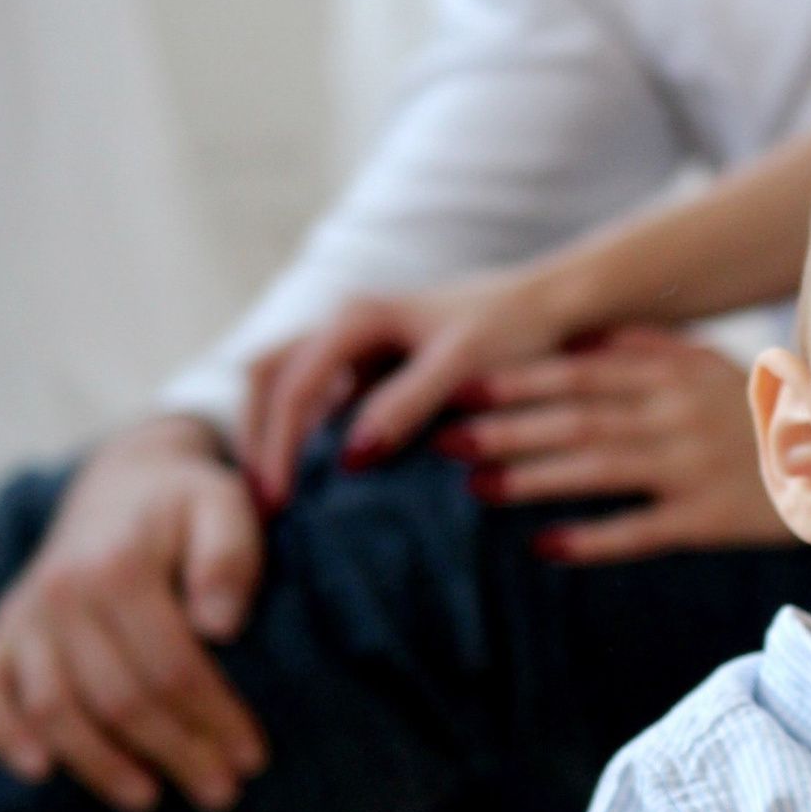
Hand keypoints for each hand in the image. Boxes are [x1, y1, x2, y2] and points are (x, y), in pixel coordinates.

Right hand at [0, 417, 268, 811]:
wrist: (126, 484)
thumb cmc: (189, 506)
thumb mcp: (226, 507)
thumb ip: (230, 558)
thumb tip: (221, 626)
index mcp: (119, 565)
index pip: (172, 667)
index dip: (214, 720)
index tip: (253, 758)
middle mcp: (61, 591)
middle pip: (118, 699)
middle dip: (174, 753)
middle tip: (221, 792)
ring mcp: (25, 613)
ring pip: (54, 709)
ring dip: (99, 765)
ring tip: (149, 800)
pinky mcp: (3, 629)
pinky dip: (5, 732)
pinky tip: (40, 772)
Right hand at [239, 265, 576, 506]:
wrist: (553, 305)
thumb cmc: (514, 330)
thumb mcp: (465, 366)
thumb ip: (408, 403)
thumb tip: (352, 455)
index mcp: (356, 316)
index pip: (292, 385)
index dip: (278, 445)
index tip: (278, 502)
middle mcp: (343, 324)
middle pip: (267, 378)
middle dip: (257, 438)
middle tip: (261, 506)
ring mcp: (354, 346)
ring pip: (285, 385)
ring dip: (273, 435)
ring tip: (277, 499)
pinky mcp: (371, 368)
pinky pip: (318, 401)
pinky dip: (303, 436)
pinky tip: (314, 483)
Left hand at [435, 331, 784, 562]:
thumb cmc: (762, 412)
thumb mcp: (711, 365)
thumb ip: (649, 350)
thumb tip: (582, 343)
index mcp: (673, 375)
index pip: (579, 373)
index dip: (516, 380)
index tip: (459, 389)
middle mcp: (676, 416)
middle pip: (576, 419)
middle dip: (505, 429)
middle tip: (443, 442)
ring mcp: (691, 467)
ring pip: (597, 469)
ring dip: (531, 478)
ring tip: (474, 489)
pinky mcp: (707, 519)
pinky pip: (637, 530)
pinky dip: (588, 538)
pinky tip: (541, 545)